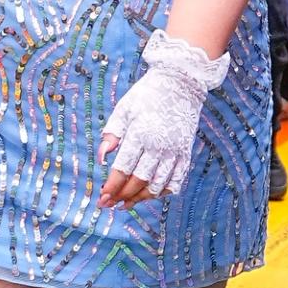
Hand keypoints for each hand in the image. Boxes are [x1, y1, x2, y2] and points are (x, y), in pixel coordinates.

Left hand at [97, 31, 230, 204]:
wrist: (181, 83)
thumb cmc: (146, 95)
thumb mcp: (124, 109)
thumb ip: (111, 134)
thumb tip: (101, 159)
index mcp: (140, 134)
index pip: (123, 169)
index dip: (111, 187)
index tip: (102, 198)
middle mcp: (159, 146)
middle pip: (138, 181)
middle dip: (121, 196)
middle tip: (109, 204)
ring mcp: (175, 151)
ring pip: (157, 186)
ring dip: (140, 199)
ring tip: (126, 204)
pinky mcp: (185, 153)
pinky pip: (176, 181)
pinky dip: (162, 192)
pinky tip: (149, 195)